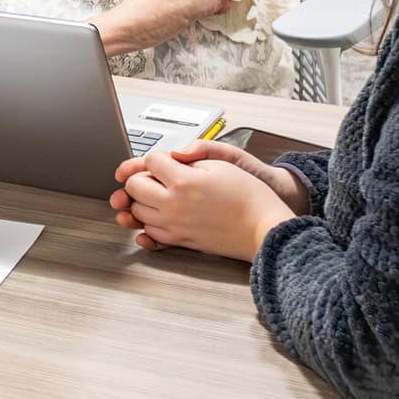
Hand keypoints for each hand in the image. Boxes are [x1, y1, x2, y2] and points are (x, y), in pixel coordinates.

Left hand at [108, 147, 299, 261]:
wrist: (264, 227)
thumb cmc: (249, 197)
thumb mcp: (221, 163)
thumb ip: (189, 158)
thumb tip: (170, 157)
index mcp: (182, 181)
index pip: (150, 161)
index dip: (158, 158)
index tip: (165, 161)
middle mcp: (173, 205)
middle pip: (134, 187)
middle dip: (141, 178)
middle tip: (156, 177)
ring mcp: (174, 226)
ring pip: (137, 212)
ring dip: (143, 201)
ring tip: (159, 196)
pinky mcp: (180, 241)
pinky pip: (150, 234)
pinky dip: (149, 224)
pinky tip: (157, 217)